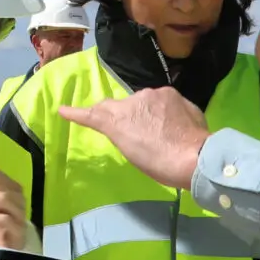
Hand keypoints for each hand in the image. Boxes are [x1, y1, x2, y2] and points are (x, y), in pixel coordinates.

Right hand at [58, 87, 209, 189]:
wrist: (197, 157)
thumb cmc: (160, 163)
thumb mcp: (132, 152)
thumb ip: (120, 132)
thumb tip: (119, 124)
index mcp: (121, 117)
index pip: (97, 112)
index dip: (79, 112)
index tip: (62, 110)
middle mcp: (136, 99)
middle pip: (123, 105)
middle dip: (123, 115)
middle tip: (131, 132)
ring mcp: (157, 95)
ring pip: (145, 102)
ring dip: (146, 113)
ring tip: (157, 132)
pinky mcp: (176, 95)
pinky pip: (164, 103)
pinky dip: (163, 112)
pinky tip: (172, 126)